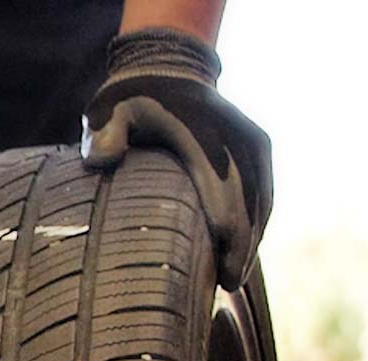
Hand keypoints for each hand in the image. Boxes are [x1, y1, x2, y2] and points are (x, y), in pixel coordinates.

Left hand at [81, 28, 271, 290]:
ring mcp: (251, 141)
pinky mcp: (260, 145)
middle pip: (246, 206)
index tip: (220, 276)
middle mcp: (233, 139)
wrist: (166, 67)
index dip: (225, 241)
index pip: (222, 198)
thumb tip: (101, 161)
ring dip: (252, 240)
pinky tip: (247, 251)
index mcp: (201, 136)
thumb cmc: (130, 100)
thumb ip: (102, 134)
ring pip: (261, 201)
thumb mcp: (107, 110)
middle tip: (227, 287)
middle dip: (239, 250)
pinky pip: (266, 190)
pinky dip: (259, 220)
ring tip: (235, 279)